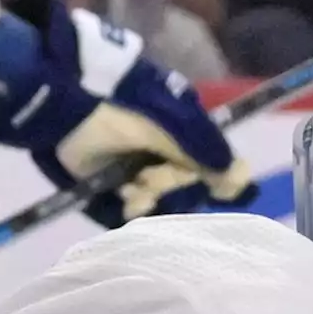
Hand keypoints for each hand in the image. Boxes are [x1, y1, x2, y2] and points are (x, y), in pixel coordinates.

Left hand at [0, 0, 254, 228]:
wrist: (73, 106)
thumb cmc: (131, 109)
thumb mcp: (178, 126)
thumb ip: (210, 153)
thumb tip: (240, 180)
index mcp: (186, 132)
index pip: (214, 165)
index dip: (217, 179)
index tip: (217, 188)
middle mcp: (165, 151)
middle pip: (187, 186)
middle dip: (173, 183)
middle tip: (153, 175)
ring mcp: (138, 168)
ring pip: (162, 199)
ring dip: (151, 195)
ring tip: (133, 186)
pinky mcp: (111, 183)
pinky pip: (134, 207)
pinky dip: (132, 205)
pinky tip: (124, 196)